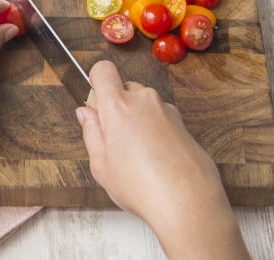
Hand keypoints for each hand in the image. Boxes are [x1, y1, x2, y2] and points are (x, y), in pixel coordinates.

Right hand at [75, 60, 249, 259]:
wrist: (188, 203)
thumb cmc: (142, 187)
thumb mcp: (102, 165)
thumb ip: (91, 133)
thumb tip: (85, 114)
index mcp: (119, 107)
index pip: (104, 70)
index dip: (96, 80)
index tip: (96, 99)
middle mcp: (145, 101)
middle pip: (125, 88)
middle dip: (117, 106)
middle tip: (114, 138)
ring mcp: (167, 110)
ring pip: (144, 104)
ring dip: (138, 119)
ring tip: (137, 154)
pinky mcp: (183, 123)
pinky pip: (161, 118)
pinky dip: (155, 130)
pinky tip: (155, 159)